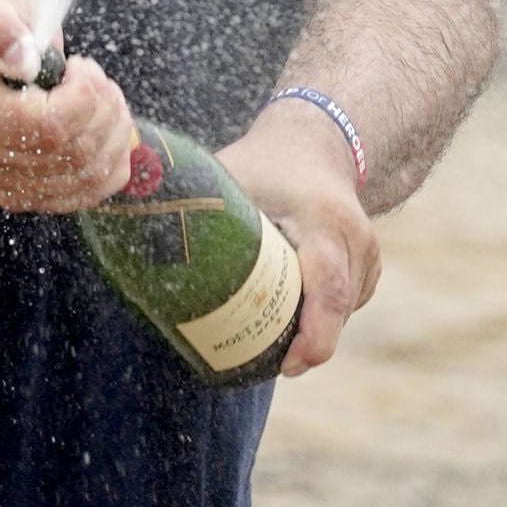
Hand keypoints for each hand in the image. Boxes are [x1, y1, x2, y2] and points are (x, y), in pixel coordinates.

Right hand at [0, 0, 134, 211]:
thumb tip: (26, 62)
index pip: (50, 126)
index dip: (85, 96)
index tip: (80, 65)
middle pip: (74, 153)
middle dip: (104, 109)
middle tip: (97, 77)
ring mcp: (10, 182)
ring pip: (88, 176)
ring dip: (115, 132)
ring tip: (105, 98)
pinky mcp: (31, 194)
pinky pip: (90, 192)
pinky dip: (113, 160)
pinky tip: (104, 129)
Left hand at [218, 101, 376, 375]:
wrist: (315, 141)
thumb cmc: (265, 162)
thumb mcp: (232, 176)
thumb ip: (195, 207)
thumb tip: (135, 238)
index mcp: (322, 220)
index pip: (329, 287)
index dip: (314, 334)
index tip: (288, 365)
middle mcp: (355, 238)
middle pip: (338, 309)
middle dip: (307, 346)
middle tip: (269, 365)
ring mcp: (368, 252)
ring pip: (345, 311)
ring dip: (315, 332)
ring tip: (276, 343)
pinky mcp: (370, 263)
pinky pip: (351, 303)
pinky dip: (326, 317)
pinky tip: (296, 319)